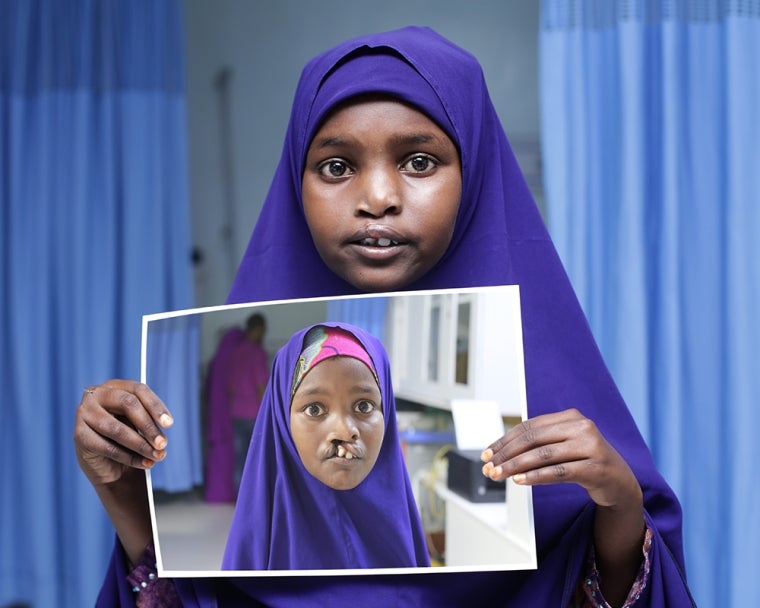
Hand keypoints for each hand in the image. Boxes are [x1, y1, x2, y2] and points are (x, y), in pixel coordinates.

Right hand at [73, 379, 172, 486]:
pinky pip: (106, 447)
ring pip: (117, 428)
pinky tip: (143, 463)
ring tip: (156, 456)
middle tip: (163, 444)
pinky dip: (128, 457)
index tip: (169, 424)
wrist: (106, 463)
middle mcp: (97, 395)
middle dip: (149, 426)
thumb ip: (149, 422)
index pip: (139, 390)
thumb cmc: (127, 437)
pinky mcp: (78, 435)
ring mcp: (84, 413)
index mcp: (115, 386)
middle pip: (128, 404)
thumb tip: (161, 439)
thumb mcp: (139, 424)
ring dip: (140, 445)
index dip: (156, 406)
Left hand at [480, 408, 639, 508]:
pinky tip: (520, 481)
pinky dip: (536, 476)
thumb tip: (500, 453)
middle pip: (534, 439)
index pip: (529, 426)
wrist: (620, 483)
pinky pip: (558, 471)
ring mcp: (591, 447)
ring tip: (499, 475)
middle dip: (506, 454)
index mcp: (571, 417)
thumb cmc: (585, 462)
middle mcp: (582, 427)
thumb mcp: (563, 447)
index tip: (487, 453)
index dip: (505, 440)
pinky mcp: (595, 468)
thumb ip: (539, 444)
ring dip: (516, 466)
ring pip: (543, 455)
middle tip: (489, 467)